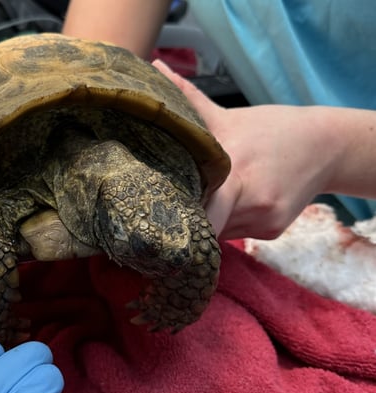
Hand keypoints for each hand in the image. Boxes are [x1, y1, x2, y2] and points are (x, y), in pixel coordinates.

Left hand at [152, 60, 337, 239]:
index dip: (177, 211)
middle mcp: (252, 201)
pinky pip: (237, 233)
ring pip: (218, 231)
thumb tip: (154, 69)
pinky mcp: (271, 232)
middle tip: (167, 213)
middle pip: (206, 225)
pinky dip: (226, 222)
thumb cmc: (272, 129)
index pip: (199, 207)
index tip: (157, 207)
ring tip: (196, 202)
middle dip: (187, 221)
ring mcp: (264, 220)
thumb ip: (188, 98)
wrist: (327, 146)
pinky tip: (228, 204)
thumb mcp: (228, 116)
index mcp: (236, 170)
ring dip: (205, 221)